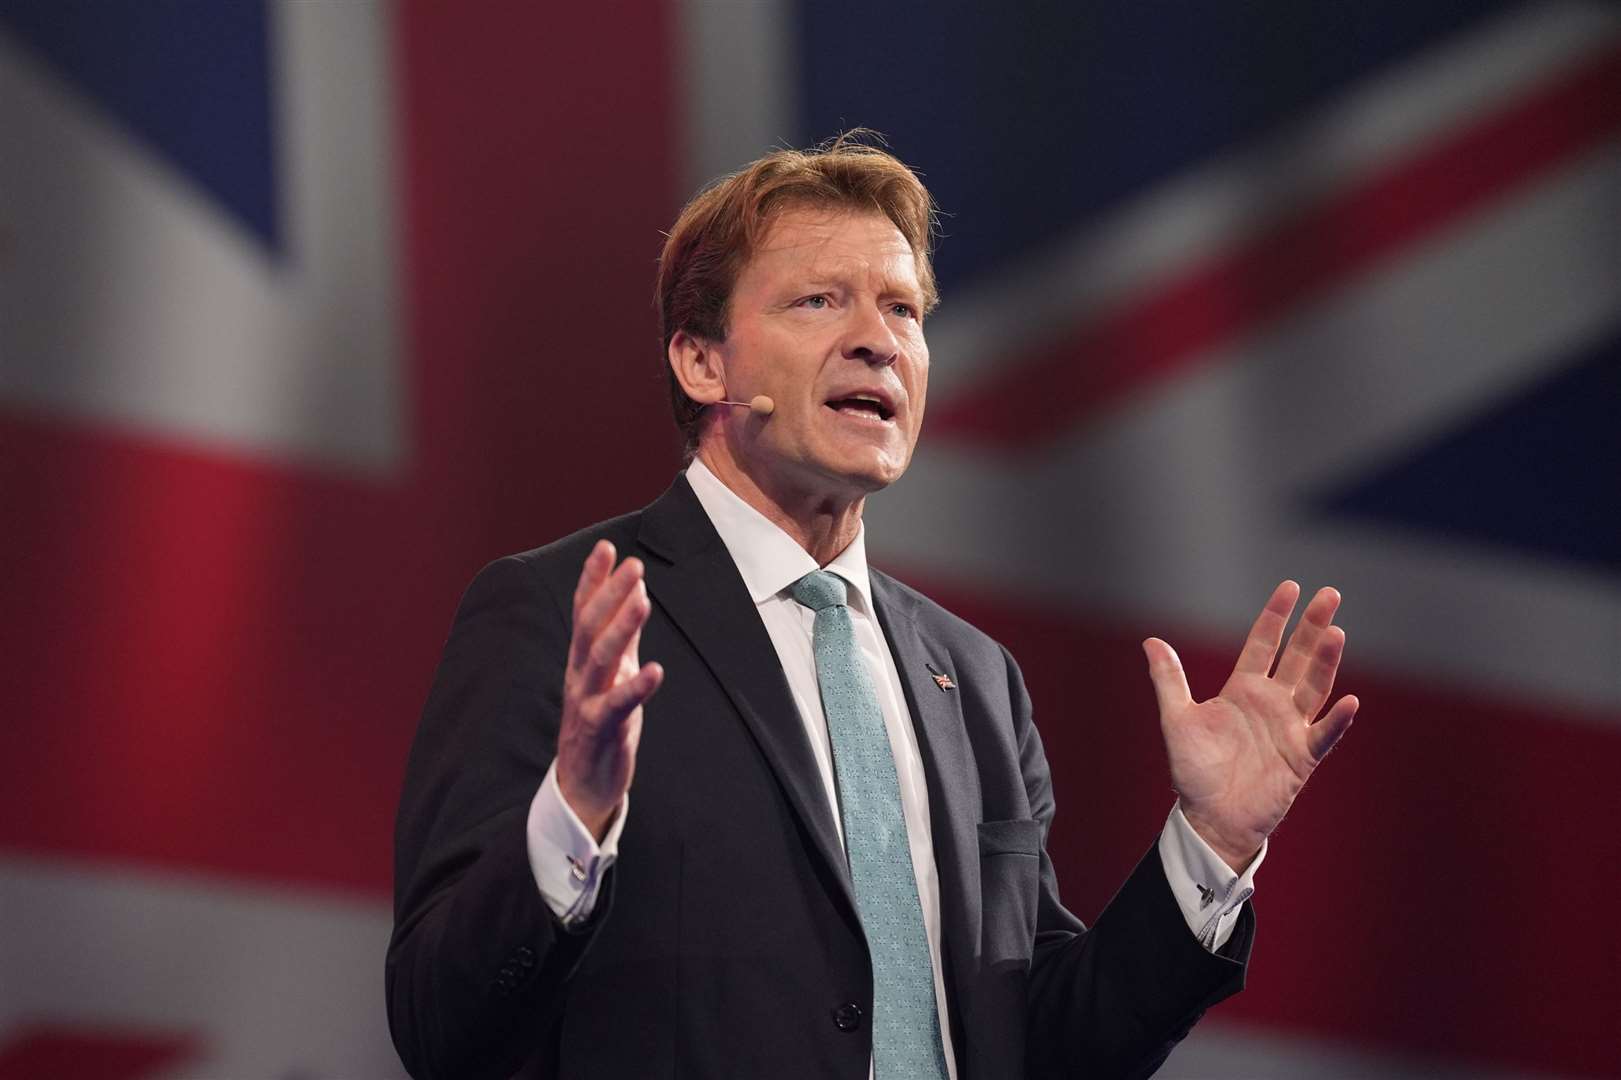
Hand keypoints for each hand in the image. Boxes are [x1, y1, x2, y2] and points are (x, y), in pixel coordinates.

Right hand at [556, 540, 663, 841]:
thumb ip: (620, 638)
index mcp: (581, 660)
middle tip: (632, 564)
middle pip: (589, 628)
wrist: (582, 787)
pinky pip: (616, 706)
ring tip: (643, 602)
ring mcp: (586, 702)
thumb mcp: (611, 675)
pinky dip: (635, 687)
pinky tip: (655, 670)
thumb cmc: (600, 726)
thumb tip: (633, 595)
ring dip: (621, 629)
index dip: (593, 579)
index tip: (606, 547)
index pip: (584, 611)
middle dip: (610, 594)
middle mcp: (578, 676)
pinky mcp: (599, 731)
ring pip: (599, 659)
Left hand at [1143, 581, 1357, 870]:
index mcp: (1243, 690)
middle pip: (1297, 657)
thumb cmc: (1194, 771)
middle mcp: (1271, 703)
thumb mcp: (1177, 719)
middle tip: (1331, 594)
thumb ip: (1169, 680)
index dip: (1277, 616)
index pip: (1264, 644)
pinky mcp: (1301, 758)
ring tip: (1337, 632)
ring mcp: (1290, 729)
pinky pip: (1324, 735)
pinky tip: (1350, 701)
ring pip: (1314, 687)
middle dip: (1313, 626)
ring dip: (1326, 662)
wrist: (1209, 818)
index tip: (1291, 586)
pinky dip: (1337, 720)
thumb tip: (1150, 641)